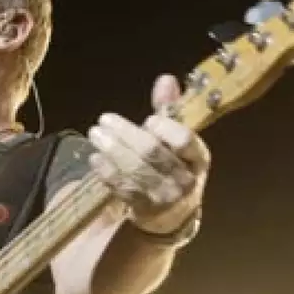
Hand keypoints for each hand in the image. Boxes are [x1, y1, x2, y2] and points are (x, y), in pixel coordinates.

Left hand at [87, 74, 209, 233]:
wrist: (173, 214)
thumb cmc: (175, 167)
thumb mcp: (179, 141)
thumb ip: (170, 109)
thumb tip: (165, 79)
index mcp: (198, 158)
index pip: (185, 140)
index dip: (165, 127)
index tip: (149, 120)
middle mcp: (183, 179)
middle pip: (152, 152)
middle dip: (125, 134)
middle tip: (104, 120)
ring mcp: (163, 197)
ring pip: (134, 170)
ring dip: (111, 150)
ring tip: (95, 134)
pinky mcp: (143, 208)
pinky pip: (122, 187)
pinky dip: (106, 171)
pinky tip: (95, 158)